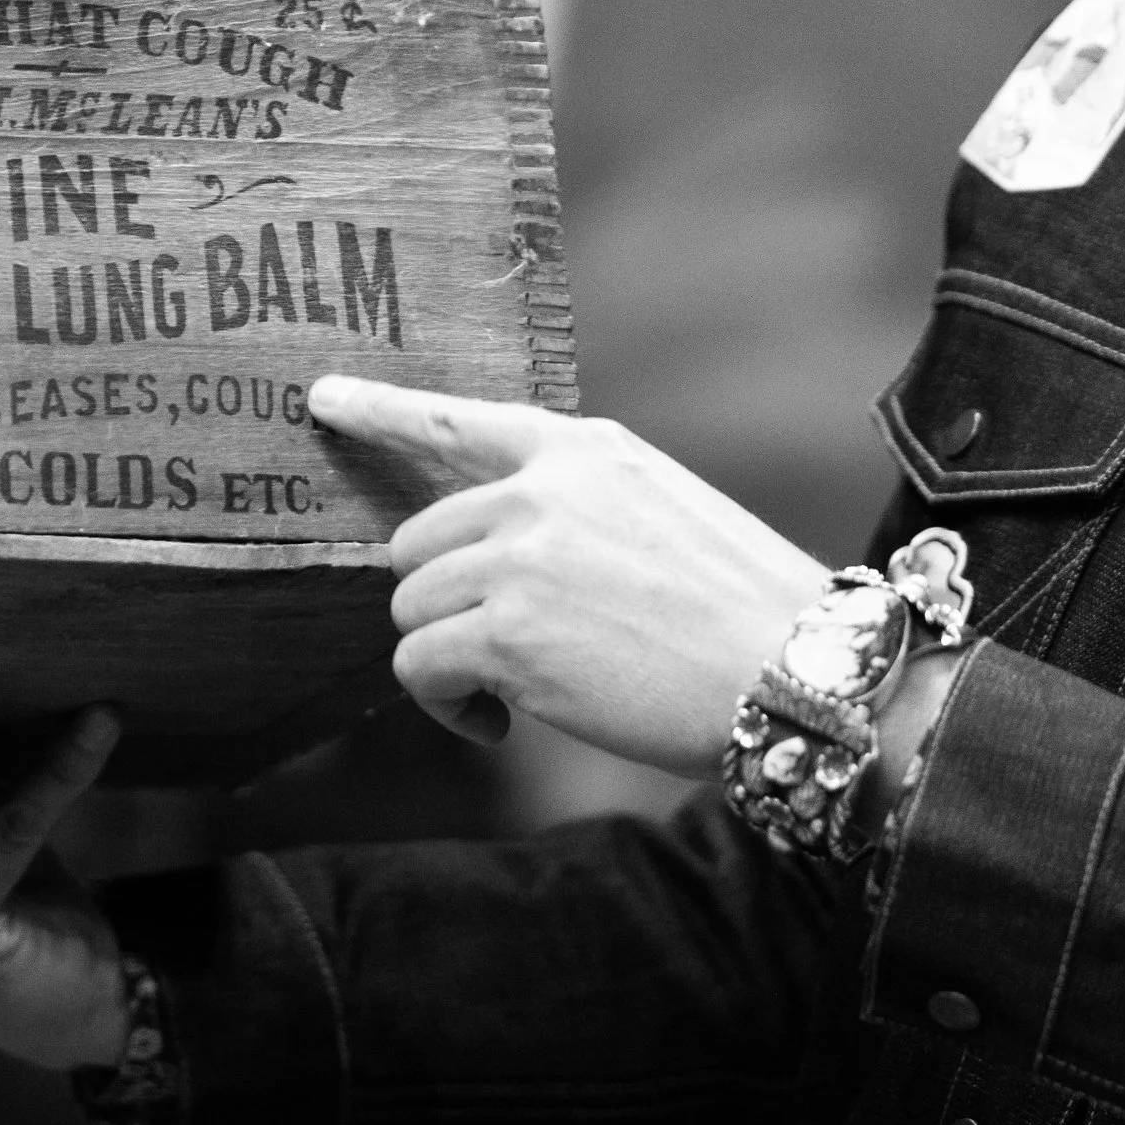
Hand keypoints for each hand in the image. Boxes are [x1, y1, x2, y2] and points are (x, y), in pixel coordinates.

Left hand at [309, 375, 829, 772]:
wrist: (800, 671)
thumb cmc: (742, 613)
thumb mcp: (661, 513)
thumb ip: (573, 510)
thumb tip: (486, 552)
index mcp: (584, 450)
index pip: (461, 422)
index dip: (383, 412)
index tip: (323, 399)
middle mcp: (541, 490)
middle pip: (416, 544)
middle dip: (444, 605)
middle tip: (503, 653)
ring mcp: (520, 557)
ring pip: (410, 608)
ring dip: (446, 662)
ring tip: (511, 694)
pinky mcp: (507, 632)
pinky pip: (420, 669)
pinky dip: (447, 708)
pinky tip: (499, 725)